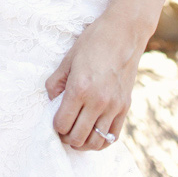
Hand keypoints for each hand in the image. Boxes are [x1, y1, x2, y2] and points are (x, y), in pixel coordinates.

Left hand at [44, 14, 143, 150]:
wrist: (123, 33)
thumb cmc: (93, 42)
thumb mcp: (68, 59)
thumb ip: (56, 83)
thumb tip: (52, 102)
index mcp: (80, 88)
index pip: (63, 123)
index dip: (55, 127)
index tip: (54, 121)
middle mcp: (97, 101)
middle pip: (78, 137)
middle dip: (66, 138)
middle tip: (63, 130)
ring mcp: (114, 106)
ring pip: (96, 142)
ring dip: (83, 143)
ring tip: (77, 135)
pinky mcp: (125, 107)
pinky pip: (113, 136)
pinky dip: (101, 141)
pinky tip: (93, 134)